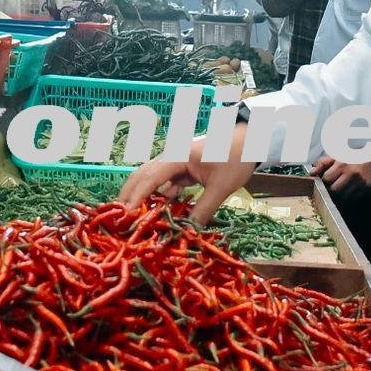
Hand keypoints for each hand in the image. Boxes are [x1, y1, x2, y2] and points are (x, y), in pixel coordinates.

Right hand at [118, 131, 257, 223]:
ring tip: (133, 216)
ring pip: (153, 178)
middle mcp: (172, 155)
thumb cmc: (236, 158)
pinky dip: (160, 195)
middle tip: (118, 216)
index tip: (126, 214)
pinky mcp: (184, 166)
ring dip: (143, 195)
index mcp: (178, 156)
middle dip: (130, 193)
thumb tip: (188, 232)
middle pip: (143, 174)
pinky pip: (166, 181)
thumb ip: (203, 209)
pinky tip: (159, 210)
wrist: (251, 139)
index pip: (150, 178)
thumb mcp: (221, 187)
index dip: (136, 196)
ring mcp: (177, 160)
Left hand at [312, 155, 370, 196]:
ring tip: (340, 188)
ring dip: (339, 195)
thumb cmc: (352, 157)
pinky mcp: (367, 189)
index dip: (323, 181)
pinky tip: (349, 190)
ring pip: (343, 196)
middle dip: (330, 189)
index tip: (325, 181)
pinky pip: (353, 199)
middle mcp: (352, 174)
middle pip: (334, 190)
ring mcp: (360, 182)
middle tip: (331, 186)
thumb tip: (312, 173)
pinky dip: (349, 197)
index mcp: (342, 164)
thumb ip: (323, 163)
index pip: (326, 179)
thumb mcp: (337, 156)